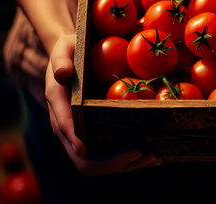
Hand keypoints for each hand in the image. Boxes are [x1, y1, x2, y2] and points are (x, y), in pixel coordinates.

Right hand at [45, 33, 161, 176]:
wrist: (73, 59)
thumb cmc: (71, 51)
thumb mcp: (64, 50)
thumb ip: (60, 60)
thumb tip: (62, 74)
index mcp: (60, 109)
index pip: (68, 134)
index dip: (86, 146)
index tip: (105, 148)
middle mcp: (69, 129)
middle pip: (85, 162)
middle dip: (114, 164)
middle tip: (144, 154)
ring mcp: (83, 135)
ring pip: (100, 165)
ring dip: (128, 166)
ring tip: (155, 157)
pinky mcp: (98, 135)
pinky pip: (112, 156)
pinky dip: (133, 161)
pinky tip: (155, 156)